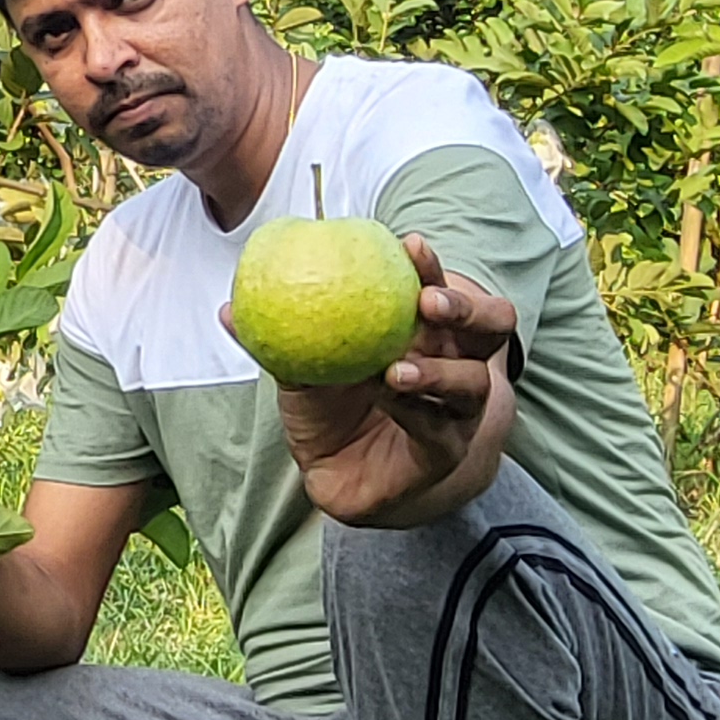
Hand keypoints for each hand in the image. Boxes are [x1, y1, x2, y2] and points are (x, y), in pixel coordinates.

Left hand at [232, 233, 518, 529]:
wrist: (343, 474)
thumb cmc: (332, 407)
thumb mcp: (304, 369)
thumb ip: (279, 340)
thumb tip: (229, 309)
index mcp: (428, 333)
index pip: (445, 290)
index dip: (433, 266)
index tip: (409, 245)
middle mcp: (455, 365)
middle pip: (491, 326)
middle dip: (464, 308)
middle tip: (426, 301)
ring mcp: (457, 411)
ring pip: (472, 384)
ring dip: (439, 371)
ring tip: (397, 367)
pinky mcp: (445, 451)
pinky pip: (440, 430)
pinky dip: (415, 412)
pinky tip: (389, 400)